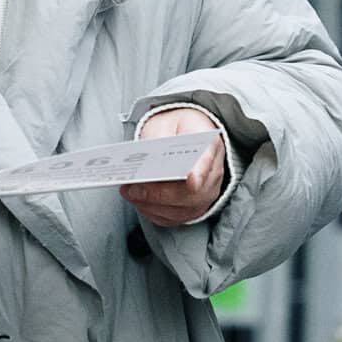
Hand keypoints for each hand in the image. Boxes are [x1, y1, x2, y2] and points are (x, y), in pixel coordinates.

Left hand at [122, 104, 227, 228]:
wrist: (186, 136)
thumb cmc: (176, 129)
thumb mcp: (167, 122)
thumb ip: (158, 136)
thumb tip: (148, 157)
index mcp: (209, 146)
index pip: (206, 163)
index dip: (199, 174)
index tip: (189, 178)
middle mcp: (212, 175)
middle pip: (191, 195)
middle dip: (158, 194)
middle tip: (133, 188)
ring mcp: (205, 195)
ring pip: (180, 211)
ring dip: (150, 205)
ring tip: (129, 192)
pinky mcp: (192, 209)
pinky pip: (172, 219)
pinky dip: (151, 212)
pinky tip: (138, 200)